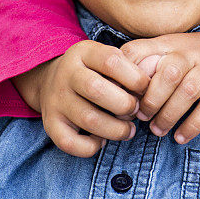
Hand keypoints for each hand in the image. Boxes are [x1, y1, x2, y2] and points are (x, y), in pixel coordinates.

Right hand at [13, 40, 150, 156]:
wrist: (50, 79)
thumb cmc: (91, 69)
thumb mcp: (105, 56)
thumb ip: (126, 66)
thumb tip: (150, 89)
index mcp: (83, 52)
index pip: (111, 61)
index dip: (134, 77)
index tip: (145, 88)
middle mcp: (66, 74)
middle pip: (97, 89)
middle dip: (124, 104)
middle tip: (136, 110)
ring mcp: (56, 99)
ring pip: (88, 119)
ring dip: (115, 129)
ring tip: (129, 130)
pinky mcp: (50, 124)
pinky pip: (70, 142)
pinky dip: (91, 146)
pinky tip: (102, 140)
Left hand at [121, 26, 199, 144]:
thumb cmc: (195, 58)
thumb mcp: (170, 50)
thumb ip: (145, 62)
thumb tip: (113, 87)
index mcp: (170, 42)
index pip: (140, 51)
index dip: (125, 75)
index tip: (119, 95)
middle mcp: (191, 52)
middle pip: (167, 72)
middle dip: (151, 99)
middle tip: (140, 117)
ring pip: (187, 91)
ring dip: (168, 115)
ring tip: (157, 130)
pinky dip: (192, 126)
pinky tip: (180, 137)